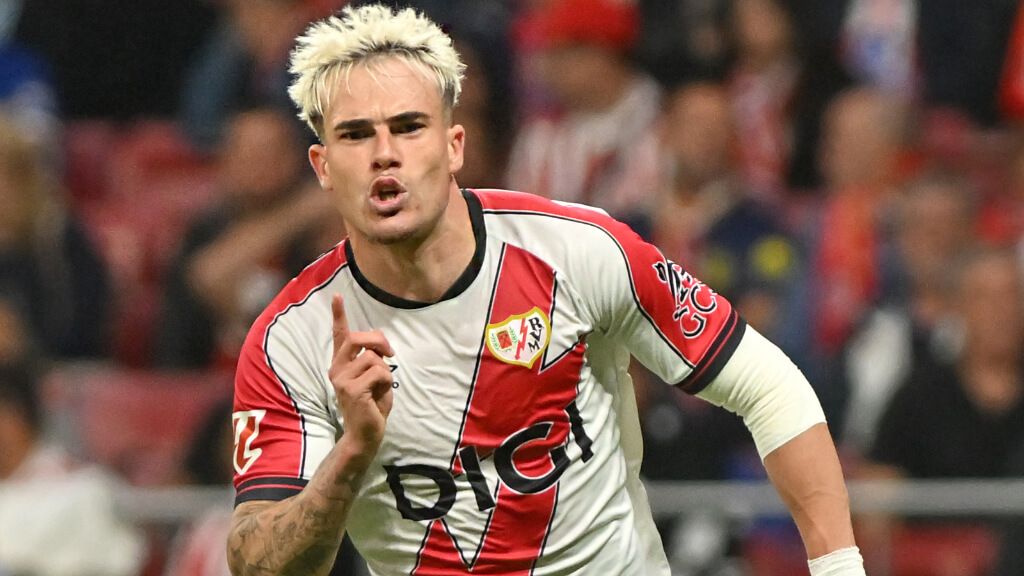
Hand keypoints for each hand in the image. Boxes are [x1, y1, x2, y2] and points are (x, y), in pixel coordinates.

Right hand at [329, 294, 394, 454]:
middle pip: (359, 338)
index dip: (338, 314)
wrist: (366, 434)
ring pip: (374, 358)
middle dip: (379, 341)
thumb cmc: (372, 406)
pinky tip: (379, 396)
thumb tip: (378, 342)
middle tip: (391, 354)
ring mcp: (342, 379)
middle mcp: (337, 369)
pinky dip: (386, 382)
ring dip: (385, 372)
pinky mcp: (351, 389)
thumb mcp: (375, 377)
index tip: (337, 295)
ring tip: (380, 388)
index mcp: (341, 365)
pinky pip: (379, 372)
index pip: (339, 336)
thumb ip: (373, 359)